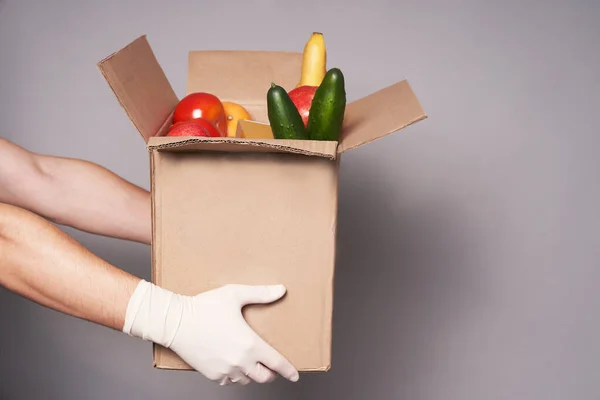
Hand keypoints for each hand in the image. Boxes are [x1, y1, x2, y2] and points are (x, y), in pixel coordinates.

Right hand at [123, 280, 298, 384]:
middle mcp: (240, 361)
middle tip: (272, 366)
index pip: (277, 363)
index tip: (295, 375)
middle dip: (271, 373)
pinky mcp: (212, 374)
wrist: (176, 322)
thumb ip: (260, 293)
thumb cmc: (204, 307)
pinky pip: (229, 381)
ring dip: (252, 374)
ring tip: (253, 364)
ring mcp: (225, 370)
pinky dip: (235, 376)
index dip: (288, 370)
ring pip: (247, 380)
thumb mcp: (235, 294)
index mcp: (250, 344)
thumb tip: (281, 290)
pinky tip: (234, 365)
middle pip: (264, 377)